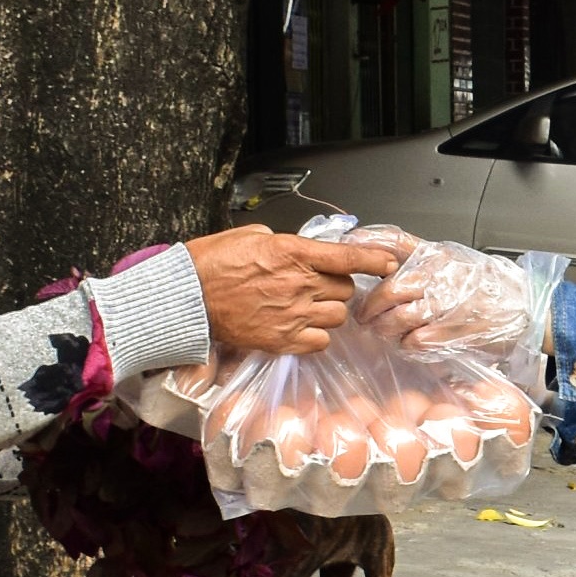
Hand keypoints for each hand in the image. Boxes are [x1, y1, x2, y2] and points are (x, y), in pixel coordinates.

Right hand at [185, 225, 394, 355]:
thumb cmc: (212, 262)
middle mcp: (298, 283)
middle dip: (336, 286)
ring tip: (306, 307)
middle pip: (344, 288)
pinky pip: (320, 342)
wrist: (187, 298)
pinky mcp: (282, 341)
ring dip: (328, 311)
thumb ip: (283, 242)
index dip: (373, 260)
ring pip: (337, 316)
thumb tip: (299, 251)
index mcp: (292, 252)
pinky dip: (316, 336)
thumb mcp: (250, 235)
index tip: (388, 263)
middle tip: (315, 285)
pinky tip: (300, 328)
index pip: (347, 257)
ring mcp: (292, 315)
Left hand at [353, 238, 564, 358]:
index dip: (366, 244)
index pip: (394, 241)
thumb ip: (416, 255)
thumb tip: (371, 251)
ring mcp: (450, 303)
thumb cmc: (484, 285)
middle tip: (362, 315)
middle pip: (391, 288)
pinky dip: (408, 344)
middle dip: (370, 306)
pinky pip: (418, 340)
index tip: (345, 250)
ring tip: (382, 331)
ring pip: (401, 317)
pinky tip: (409, 343)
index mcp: (438, 254)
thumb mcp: (452, 260)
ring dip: (385, 328)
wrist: (525, 308)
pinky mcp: (457, 330)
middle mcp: (442, 274)